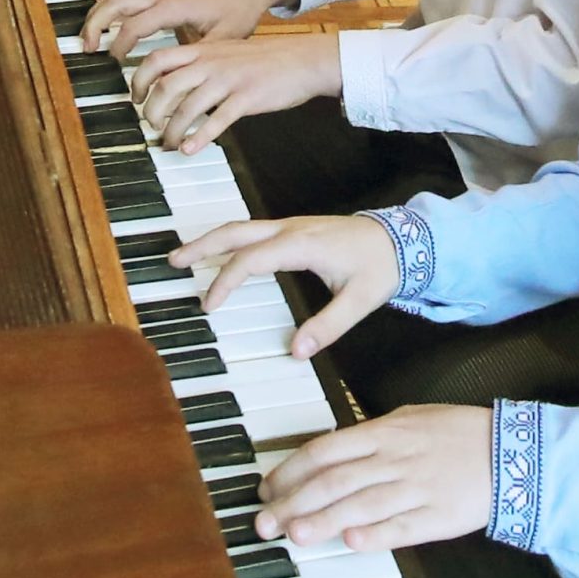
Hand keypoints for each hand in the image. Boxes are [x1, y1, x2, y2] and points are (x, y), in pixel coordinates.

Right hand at [82, 0, 293, 57]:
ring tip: (88, 34)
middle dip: (96, 23)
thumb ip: (198, 59)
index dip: (121, 43)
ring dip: (98, 11)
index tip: (114, 60)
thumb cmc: (238, 10)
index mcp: (177, 6)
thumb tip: (176, 82)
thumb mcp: (224, 40)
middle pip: (117, 2)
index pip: (136, 24)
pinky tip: (97, 0)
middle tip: (86, 46)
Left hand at [131, 28, 342, 153]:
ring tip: (169, 143)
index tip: (135, 97)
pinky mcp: (247, 98)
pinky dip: (200, 137)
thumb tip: (174, 81)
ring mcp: (229, 80)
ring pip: (188, 106)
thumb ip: (200, 63)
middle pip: (166, 86)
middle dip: (151, 110)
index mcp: (203, 50)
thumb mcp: (226, 51)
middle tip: (151, 125)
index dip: (140, 80)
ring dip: (173, 130)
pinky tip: (191, 149)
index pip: (158, 59)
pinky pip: (217, 120)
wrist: (303, 59)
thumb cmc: (265, 58)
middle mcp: (211, 62)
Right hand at [169, 211, 400, 358]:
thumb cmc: (381, 266)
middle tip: (174, 260)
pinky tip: (223, 253)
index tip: (209, 305)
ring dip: (212, 240)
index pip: (250, 260)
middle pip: (235, 232)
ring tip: (187, 255)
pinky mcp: (296, 229)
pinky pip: (254, 231)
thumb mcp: (360, 300)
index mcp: (300, 245)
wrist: (404, 238)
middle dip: (201, 246)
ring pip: (241, 227)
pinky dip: (231, 240)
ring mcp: (291, 226)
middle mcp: (290, 230)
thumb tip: (297, 351)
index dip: (225, 282)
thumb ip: (328, 327)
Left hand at [254, 406, 492, 551]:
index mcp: (383, 432)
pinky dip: (376, 535)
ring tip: (293, 535)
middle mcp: (393, 458)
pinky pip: (402, 527)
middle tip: (263, 522)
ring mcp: (416, 488)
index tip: (266, 489)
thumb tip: (332, 450)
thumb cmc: (457, 432)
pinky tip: (351, 543)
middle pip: (333, 480)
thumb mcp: (410, 418)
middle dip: (292, 501)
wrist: (511, 450)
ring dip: (323, 521)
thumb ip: (371, 435)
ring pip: (360, 504)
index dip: (290, 470)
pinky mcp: (438, 516)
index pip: (323, 450)